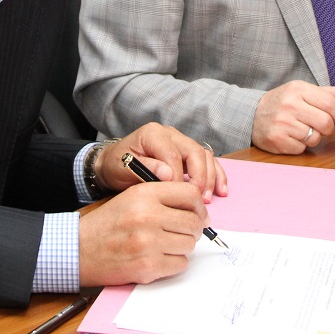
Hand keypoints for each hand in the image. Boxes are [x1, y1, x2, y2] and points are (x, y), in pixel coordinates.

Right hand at [78, 181, 207, 285]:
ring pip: (189, 245)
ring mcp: (149, 242)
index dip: (199, 206)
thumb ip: (163, 198)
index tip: (198, 214)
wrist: (81, 249)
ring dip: (181, 247)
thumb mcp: (132, 198)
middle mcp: (148, 216)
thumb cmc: (108, 224)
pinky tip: (157, 258)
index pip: (190, 194)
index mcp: (145, 194)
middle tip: (181, 233)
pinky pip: (180, 264)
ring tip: (163, 245)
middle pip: (193, 222)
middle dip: (192, 229)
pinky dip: (173, 263)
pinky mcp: (148, 266)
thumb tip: (199, 210)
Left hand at [93, 122, 228, 201]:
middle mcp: (171, 134)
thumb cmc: (117, 165)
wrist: (113, 164)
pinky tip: (221, 190)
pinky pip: (208, 161)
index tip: (177, 197)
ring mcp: (181, 143)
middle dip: (200, 178)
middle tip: (198, 200)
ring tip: (208, 199)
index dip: (178, 177)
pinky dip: (216, 175)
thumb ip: (145, 168)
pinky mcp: (187, 154)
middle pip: (195, 152)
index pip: (173, 155)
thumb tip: (168, 173)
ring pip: (205, 156)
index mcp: (154, 134)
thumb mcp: (123, 167)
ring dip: (210, 178)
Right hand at [251, 80, 334, 153]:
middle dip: (329, 128)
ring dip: (313, 137)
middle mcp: (289, 105)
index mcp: (298, 89)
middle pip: (325, 123)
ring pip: (315, 138)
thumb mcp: (303, 92)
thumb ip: (329, 94)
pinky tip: (291, 137)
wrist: (251, 114)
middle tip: (322, 127)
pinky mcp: (277, 140)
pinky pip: (302, 148)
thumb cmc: (283, 102)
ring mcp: (282, 123)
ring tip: (302, 130)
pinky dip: (300, 145)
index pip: (330, 104)